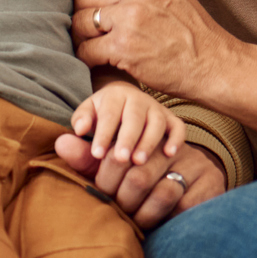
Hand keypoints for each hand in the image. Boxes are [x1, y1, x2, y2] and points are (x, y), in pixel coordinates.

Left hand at [55, 137, 225, 230]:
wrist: (186, 178)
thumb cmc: (139, 175)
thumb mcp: (111, 164)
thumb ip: (87, 157)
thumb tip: (60, 142)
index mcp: (143, 131)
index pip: (120, 152)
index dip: (105, 175)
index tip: (101, 192)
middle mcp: (169, 145)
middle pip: (138, 175)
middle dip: (122, 199)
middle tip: (116, 211)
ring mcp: (192, 162)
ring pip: (162, 193)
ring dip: (142, 214)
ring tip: (133, 222)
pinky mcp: (210, 182)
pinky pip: (185, 206)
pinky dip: (167, 220)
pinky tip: (156, 224)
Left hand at [70, 81, 185, 167]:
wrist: (125, 101)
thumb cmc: (102, 113)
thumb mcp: (88, 112)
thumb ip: (81, 120)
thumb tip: (78, 129)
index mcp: (115, 95)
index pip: (109, 114)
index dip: (103, 134)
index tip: (97, 154)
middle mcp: (138, 99)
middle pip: (134, 117)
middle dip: (128, 138)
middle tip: (121, 159)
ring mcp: (157, 108)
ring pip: (157, 122)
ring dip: (149, 142)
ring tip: (139, 161)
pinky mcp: (171, 118)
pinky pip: (178, 126)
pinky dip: (176, 139)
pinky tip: (169, 154)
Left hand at [72, 0, 242, 98]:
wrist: (217, 65)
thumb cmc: (193, 35)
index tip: (93, 9)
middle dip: (81, 15)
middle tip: (89, 32)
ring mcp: (130, 18)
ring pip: (79, 22)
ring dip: (81, 37)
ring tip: (94, 47)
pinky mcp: (123, 47)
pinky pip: (85, 49)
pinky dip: (86, 58)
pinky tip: (98, 62)